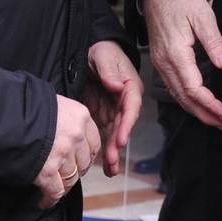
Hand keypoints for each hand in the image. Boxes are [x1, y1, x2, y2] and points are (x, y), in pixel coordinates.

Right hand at [32, 96, 100, 208]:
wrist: (3, 115)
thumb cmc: (25, 107)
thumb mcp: (55, 104)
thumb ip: (67, 119)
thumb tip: (69, 135)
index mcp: (80, 116)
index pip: (94, 142)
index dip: (86, 155)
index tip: (80, 161)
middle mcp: (76, 134)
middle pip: (84, 163)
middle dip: (75, 171)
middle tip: (66, 174)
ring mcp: (62, 153)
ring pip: (71, 178)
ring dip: (63, 186)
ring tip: (54, 188)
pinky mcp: (47, 171)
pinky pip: (55, 191)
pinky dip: (49, 199)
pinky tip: (44, 200)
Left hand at [83, 40, 143, 175]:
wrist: (90, 52)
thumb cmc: (102, 51)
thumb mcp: (104, 56)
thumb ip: (109, 71)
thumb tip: (116, 85)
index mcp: (130, 87)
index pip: (131, 107)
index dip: (127, 124)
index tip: (121, 139)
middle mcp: (125, 101)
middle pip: (123, 125)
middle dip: (118, 144)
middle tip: (112, 160)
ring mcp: (114, 109)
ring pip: (115, 134)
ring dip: (113, 151)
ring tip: (110, 169)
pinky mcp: (103, 115)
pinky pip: (105, 134)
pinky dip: (105, 148)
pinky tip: (105, 164)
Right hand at [143, 0, 221, 127]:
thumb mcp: (203, 15)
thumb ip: (214, 42)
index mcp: (175, 53)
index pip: (193, 89)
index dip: (209, 104)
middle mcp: (164, 62)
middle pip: (183, 98)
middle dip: (203, 114)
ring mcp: (160, 62)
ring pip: (176, 94)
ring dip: (194, 109)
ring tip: (213, 118)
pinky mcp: (161, 59)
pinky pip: (171, 86)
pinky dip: (184, 99)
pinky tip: (195, 102)